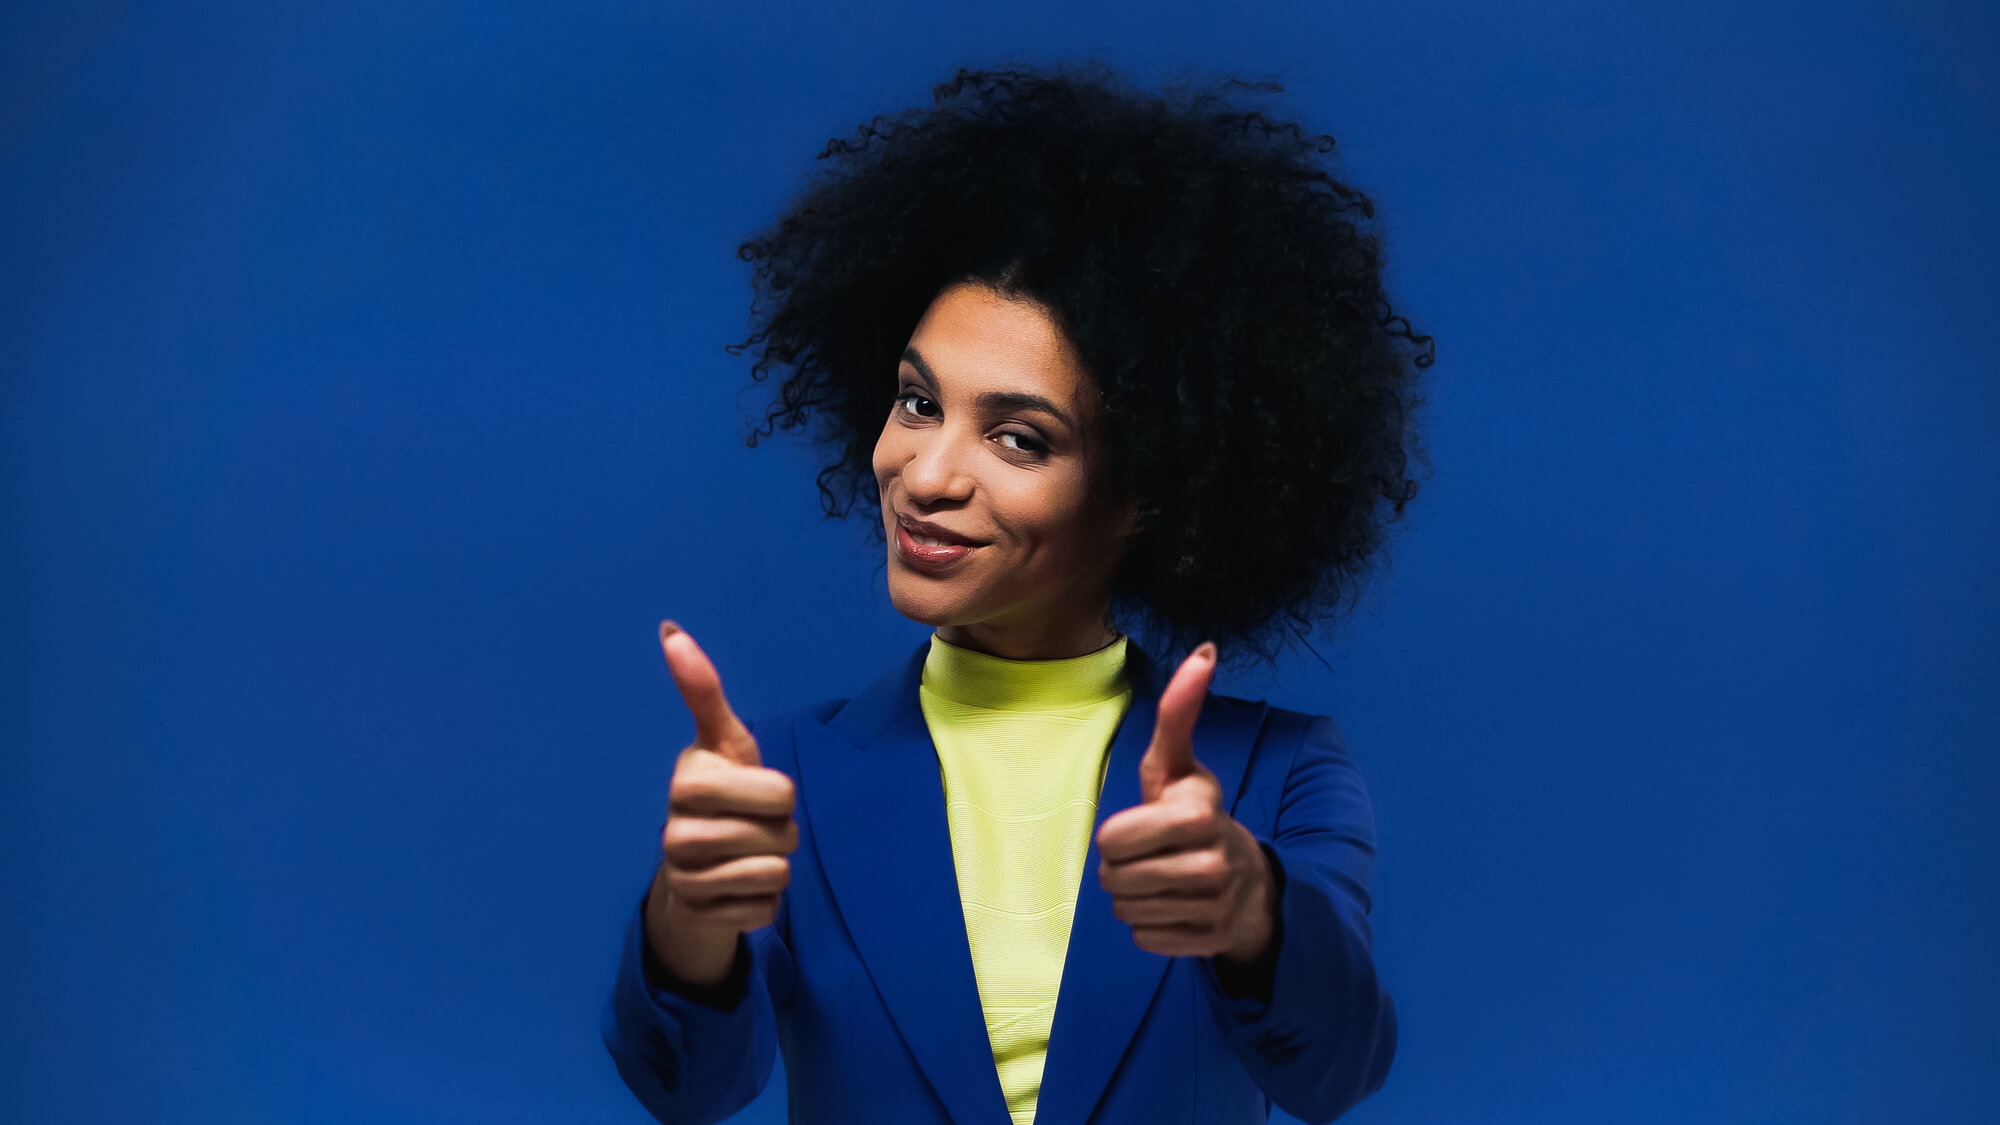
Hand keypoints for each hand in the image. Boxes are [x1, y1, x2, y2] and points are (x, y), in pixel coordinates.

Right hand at [644, 621, 797, 984]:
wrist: (691, 874)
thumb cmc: (721, 797)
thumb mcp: (722, 744)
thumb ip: (702, 691)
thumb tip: (669, 629)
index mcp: (687, 782)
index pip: (777, 791)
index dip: (779, 795)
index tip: (757, 792)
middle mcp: (675, 831)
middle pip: (780, 835)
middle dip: (781, 832)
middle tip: (756, 827)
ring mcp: (685, 878)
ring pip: (776, 874)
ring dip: (776, 868)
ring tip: (747, 857)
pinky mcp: (703, 917)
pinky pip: (766, 909)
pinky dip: (764, 902)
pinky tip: (739, 891)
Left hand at [1096, 641, 1276, 961]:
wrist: (1248, 883)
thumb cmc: (1195, 815)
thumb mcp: (1178, 764)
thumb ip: (1179, 712)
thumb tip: (1204, 649)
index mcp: (1199, 813)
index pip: (1112, 839)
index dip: (1114, 837)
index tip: (1138, 828)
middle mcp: (1214, 861)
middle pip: (1114, 880)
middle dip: (1119, 870)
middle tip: (1147, 858)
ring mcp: (1216, 905)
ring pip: (1127, 912)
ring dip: (1132, 899)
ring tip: (1160, 881)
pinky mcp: (1210, 941)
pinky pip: (1146, 940)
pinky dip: (1151, 928)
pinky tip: (1173, 908)